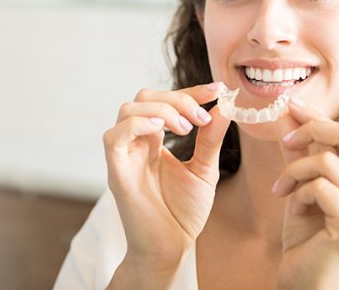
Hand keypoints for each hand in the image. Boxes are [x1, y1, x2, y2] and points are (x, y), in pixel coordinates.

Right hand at [102, 82, 229, 272]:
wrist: (171, 248)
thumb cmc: (183, 213)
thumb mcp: (204, 169)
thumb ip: (210, 139)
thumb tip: (224, 107)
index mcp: (154, 140)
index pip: (165, 101)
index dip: (190, 91)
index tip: (217, 90)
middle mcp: (136, 143)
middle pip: (144, 97)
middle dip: (177, 98)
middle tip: (202, 117)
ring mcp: (124, 156)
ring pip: (128, 109)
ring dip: (161, 109)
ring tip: (187, 128)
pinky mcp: (117, 172)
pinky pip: (114, 136)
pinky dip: (137, 124)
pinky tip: (162, 131)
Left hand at [273, 99, 338, 288]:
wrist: (306, 284)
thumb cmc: (308, 239)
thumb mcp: (304, 187)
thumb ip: (303, 152)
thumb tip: (291, 111)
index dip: (320, 118)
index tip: (291, 106)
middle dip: (312, 130)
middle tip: (285, 139)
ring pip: (327, 161)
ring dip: (294, 171)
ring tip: (282, 190)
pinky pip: (320, 187)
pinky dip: (298, 192)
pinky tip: (293, 208)